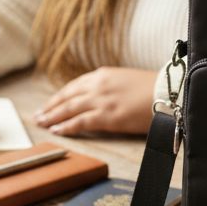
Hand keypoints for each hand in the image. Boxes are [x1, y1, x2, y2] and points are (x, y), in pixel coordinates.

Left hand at [34, 67, 156, 135]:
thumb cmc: (152, 88)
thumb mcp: (126, 80)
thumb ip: (110, 86)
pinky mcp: (106, 116)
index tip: (50, 103)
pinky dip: (66, 126)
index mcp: (102, 75)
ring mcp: (100, 100)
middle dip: (50, 106)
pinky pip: (79, 122)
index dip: (59, 96)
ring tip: (41, 124)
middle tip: (38, 115)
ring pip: (68, 109)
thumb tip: (101, 97)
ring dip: (52, 116)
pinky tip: (56, 130)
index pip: (73, 86)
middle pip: (66, 97)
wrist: (169, 92)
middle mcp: (97, 85)